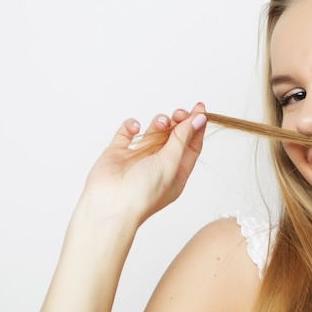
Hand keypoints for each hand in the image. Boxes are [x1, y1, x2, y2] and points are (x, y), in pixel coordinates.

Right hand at [81, 103, 206, 226]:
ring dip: (158, 123)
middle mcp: (158, 166)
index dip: (197, 127)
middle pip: (173, 138)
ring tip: (161, 122)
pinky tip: (135, 127)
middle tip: (179, 112)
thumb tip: (198, 119)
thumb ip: (183, 139)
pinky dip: (130, 126)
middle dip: (178, 122)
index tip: (200, 108)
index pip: (191, 146)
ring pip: (152, 134)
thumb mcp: (171, 162)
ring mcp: (137, 159)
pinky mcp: (117, 154)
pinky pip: (125, 134)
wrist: (110, 204)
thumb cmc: (143, 192)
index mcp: (176, 173)